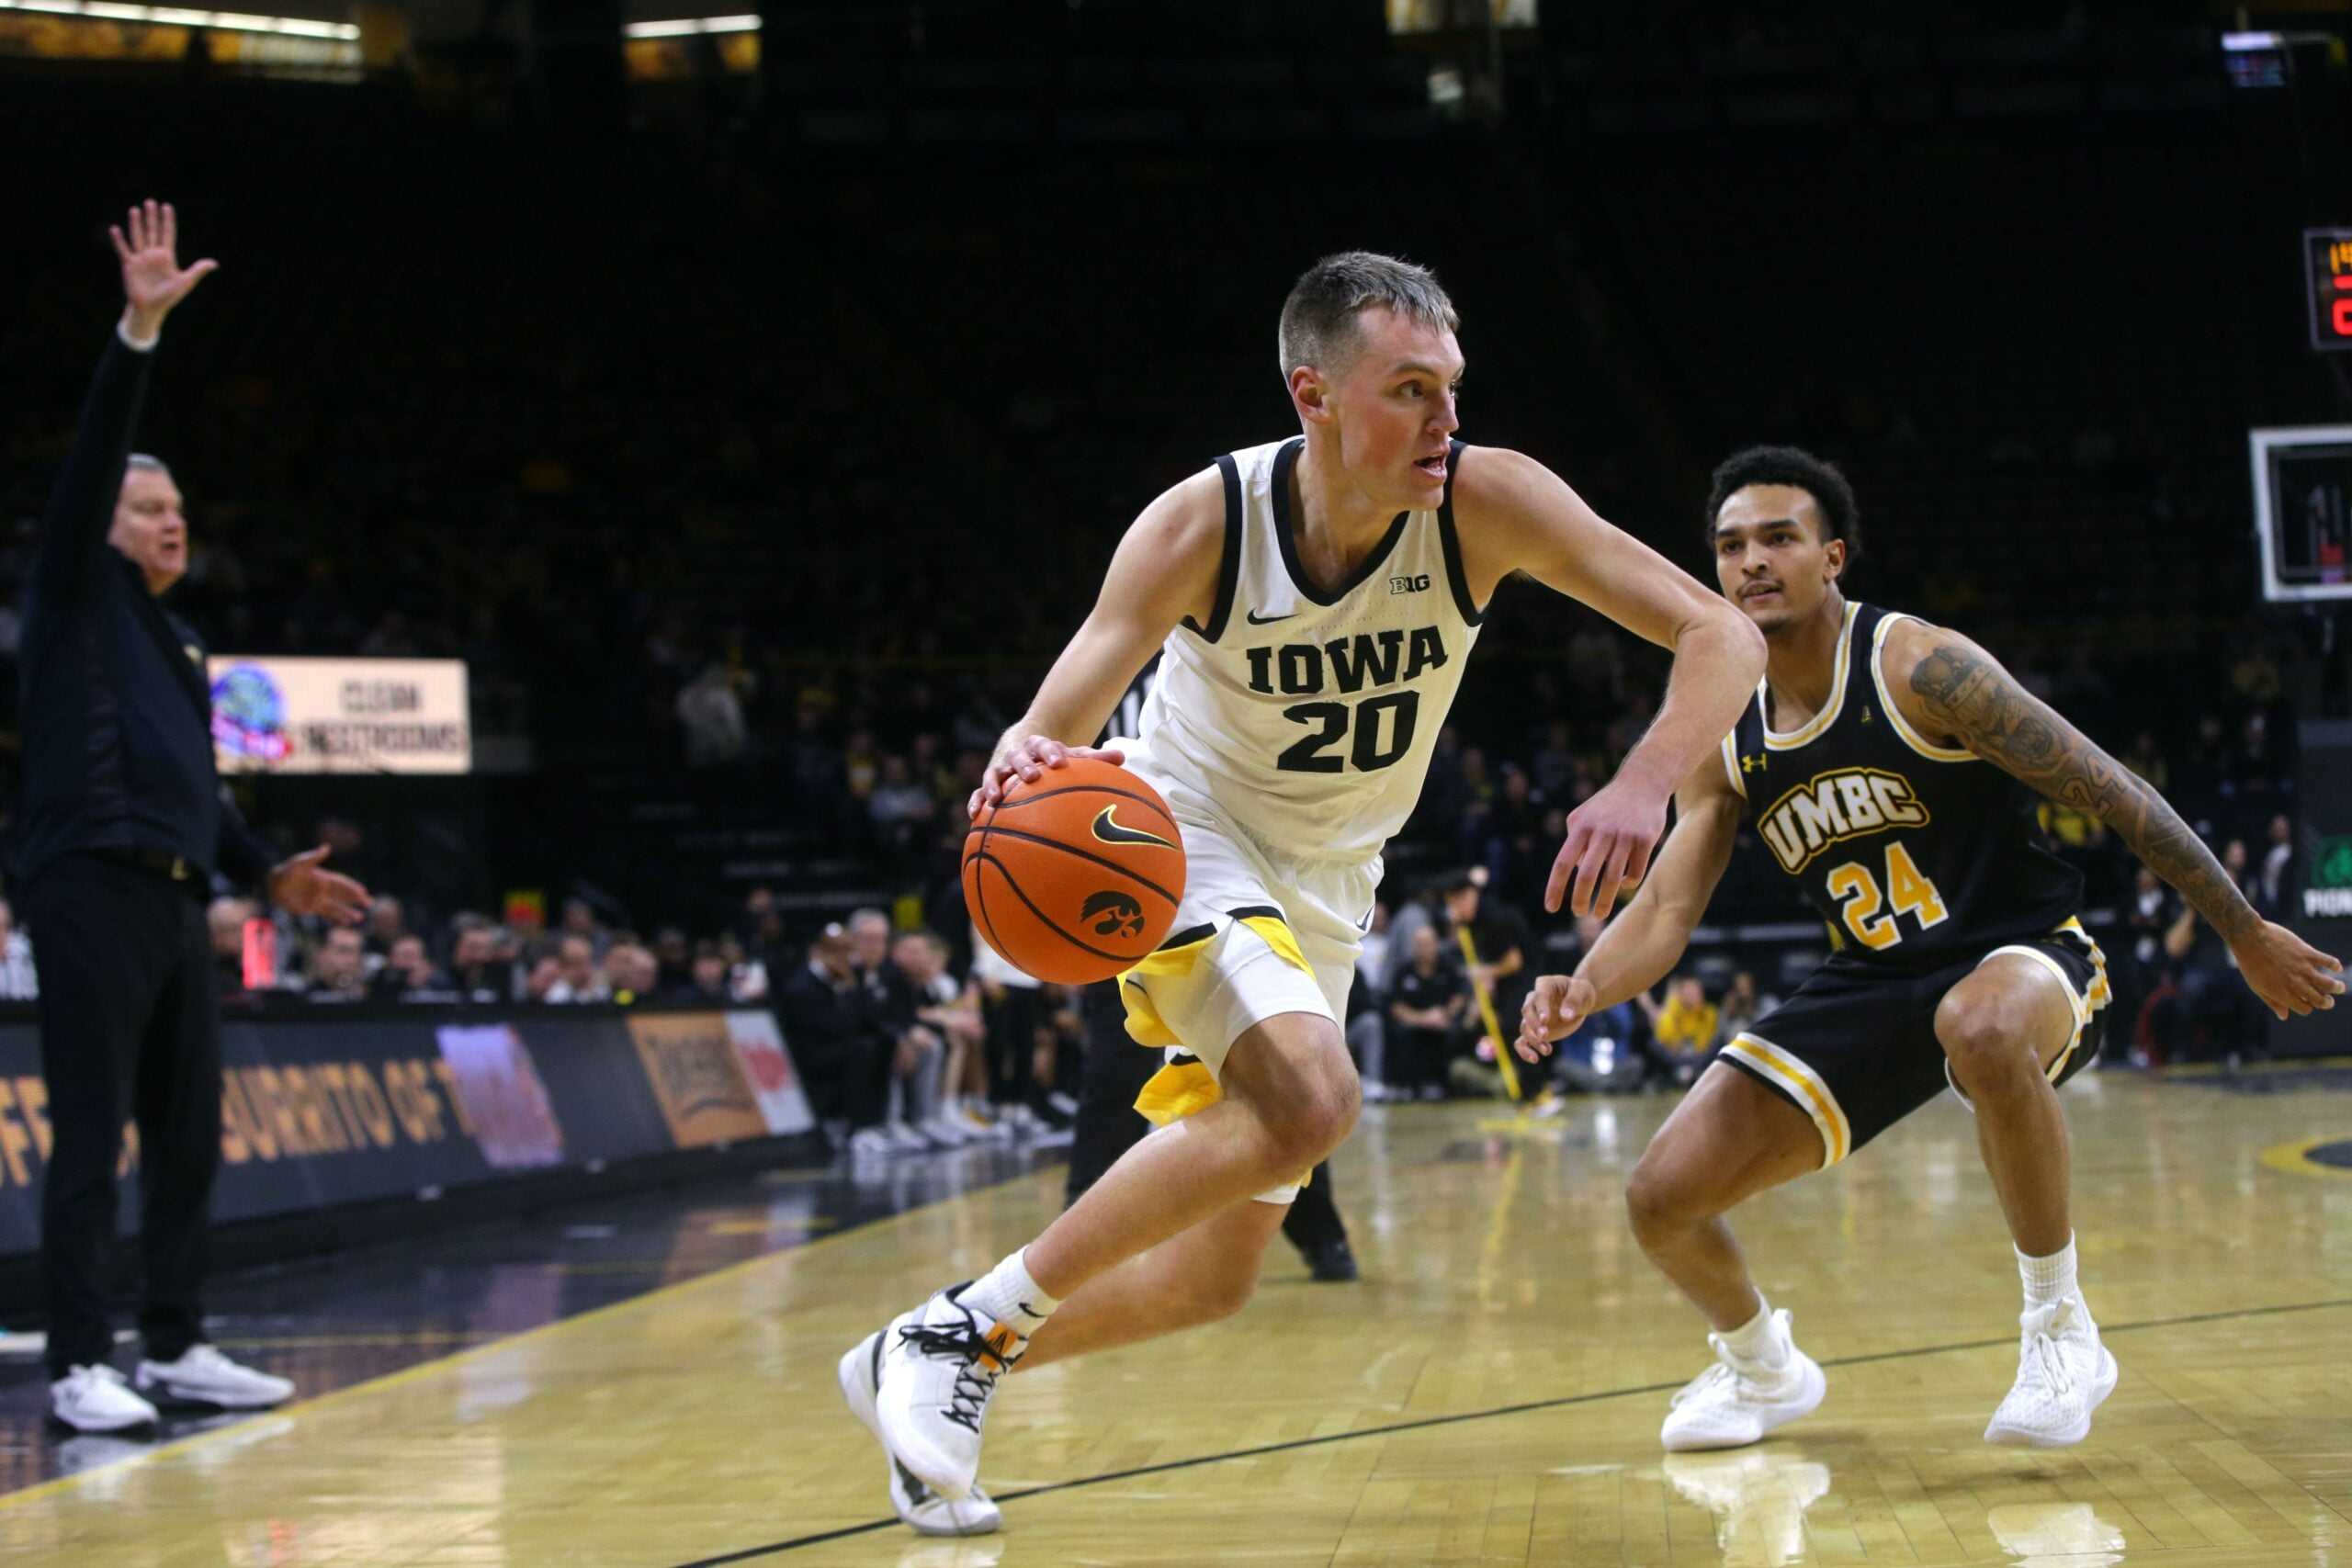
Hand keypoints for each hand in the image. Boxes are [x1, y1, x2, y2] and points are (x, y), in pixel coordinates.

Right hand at [111, 200, 217, 340]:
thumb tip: (215, 263)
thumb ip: (198, 270)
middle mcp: (153, 254)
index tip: (167, 206)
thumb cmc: (169, 296)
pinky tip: (115, 229)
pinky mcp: (129, 265)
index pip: (168, 234)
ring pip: (138, 237)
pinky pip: (123, 250)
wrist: (151, 308)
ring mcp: (140, 259)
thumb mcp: (186, 282)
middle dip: (152, 217)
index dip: (168, 221)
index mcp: (167, 256)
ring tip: (135, 210)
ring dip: (136, 224)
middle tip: (150, 201)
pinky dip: (119, 240)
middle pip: (152, 231)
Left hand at [267, 845, 370, 923]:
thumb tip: (327, 847)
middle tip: (370, 903)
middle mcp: (323, 889)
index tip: (364, 892)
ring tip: (360, 917)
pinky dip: (336, 918)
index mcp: (323, 878)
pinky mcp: (310, 908)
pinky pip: (326, 914)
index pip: (341, 884)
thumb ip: (314, 857)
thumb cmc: (286, 871)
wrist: (273, 884)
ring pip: (336, 907)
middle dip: (356, 899)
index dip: (352, 888)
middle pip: (343, 895)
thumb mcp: (300, 862)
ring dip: (348, 912)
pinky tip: (345, 923)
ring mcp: (317, 899)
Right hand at [968, 735, 1126, 815]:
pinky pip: (977, 793)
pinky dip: (975, 801)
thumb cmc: (1054, 760)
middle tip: (1032, 776)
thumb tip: (1122, 758)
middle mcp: (1017, 756)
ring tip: (994, 799)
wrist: (1024, 751)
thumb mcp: (1072, 758)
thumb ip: (1094, 760)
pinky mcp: (989, 785)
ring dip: (993, 784)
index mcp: (1038, 747)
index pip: (1044, 745)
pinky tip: (974, 815)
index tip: (1060, 763)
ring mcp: (1001, 770)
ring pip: (994, 774)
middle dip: (1023, 766)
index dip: (1051, 752)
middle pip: (1017, 757)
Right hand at [1516, 974, 1597, 1062]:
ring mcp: (1533, 1016)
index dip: (1541, 1008)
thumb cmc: (1580, 992)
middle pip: (1527, 1012)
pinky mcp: (1535, 1031)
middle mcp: (1534, 999)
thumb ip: (1573, 1001)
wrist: (1579, 1001)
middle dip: (1534, 1025)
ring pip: (1525, 1028)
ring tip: (1547, 1050)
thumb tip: (1566, 1016)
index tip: (1545, 1021)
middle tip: (1545, 1036)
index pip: (1539, 997)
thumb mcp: (1582, 991)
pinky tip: (1534, 1059)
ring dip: (1533, 1039)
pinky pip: (1522, 1041)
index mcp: (1544, 985)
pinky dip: (1524, 1050)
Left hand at [1545, 774, 1668, 916]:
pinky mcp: (1646, 838)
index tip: (1550, 908)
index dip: (1555, 887)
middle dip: (1580, 899)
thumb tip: (1576, 870)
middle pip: (1587, 875)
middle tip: (1578, 914)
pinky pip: (1636, 870)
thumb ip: (1575, 841)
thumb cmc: (1608, 804)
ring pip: (1613, 878)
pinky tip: (1624, 885)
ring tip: (1598, 914)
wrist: (1643, 781)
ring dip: (1604, 901)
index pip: (1563, 863)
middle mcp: (1602, 831)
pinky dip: (1628, 883)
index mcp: (1582, 827)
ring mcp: (1625, 835)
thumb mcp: (1583, 816)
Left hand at [2229, 920, 2345, 1020]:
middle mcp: (2296, 984)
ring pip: (2329, 984)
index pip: (2305, 1008)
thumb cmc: (2250, 964)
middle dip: (2327, 1002)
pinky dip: (2335, 965)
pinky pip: (2328, 961)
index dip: (2308, 1007)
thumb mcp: (2257, 987)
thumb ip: (2273, 1002)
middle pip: (2320, 1000)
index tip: (2307, 1002)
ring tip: (2339, 987)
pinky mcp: (2307, 953)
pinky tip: (2336, 967)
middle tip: (2329, 1000)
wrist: (2249, 938)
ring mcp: (2303, 969)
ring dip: (2337, 987)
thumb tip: (2284, 1017)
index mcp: (2284, 994)